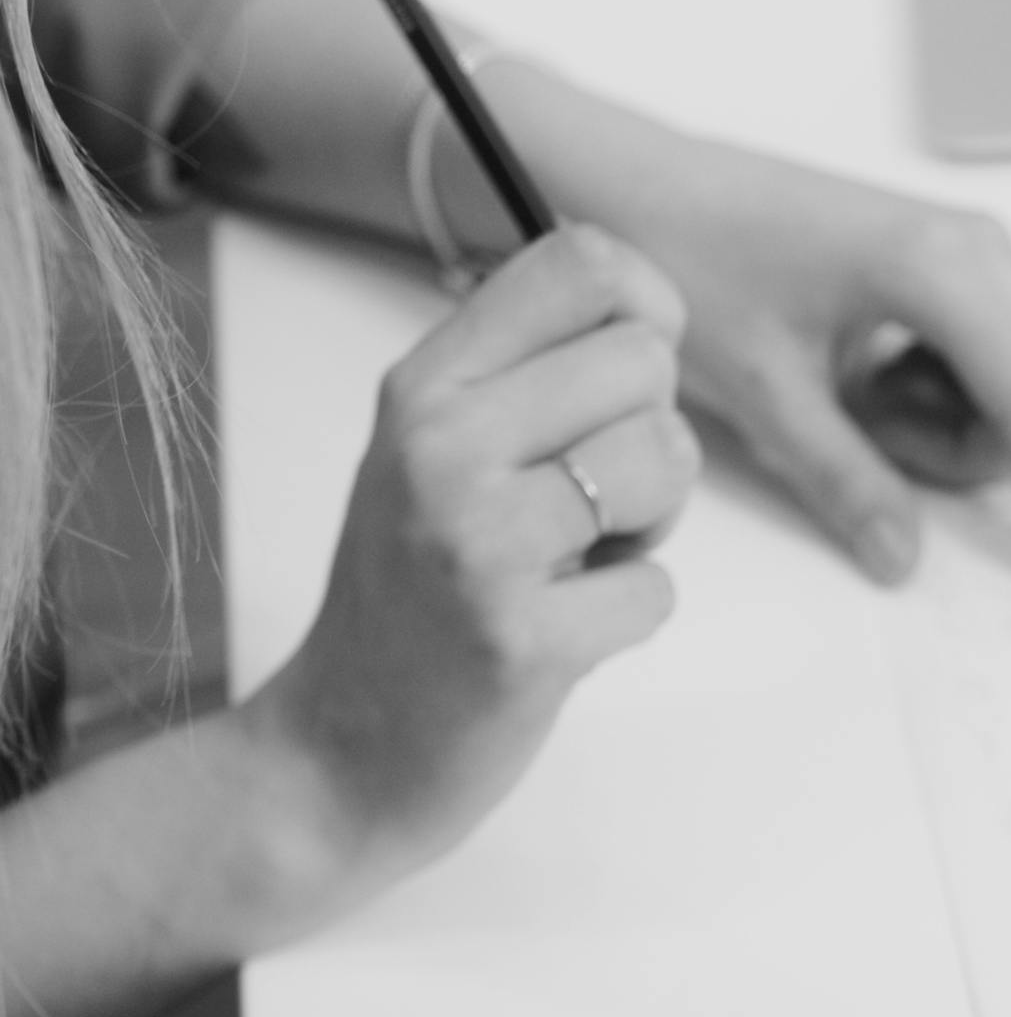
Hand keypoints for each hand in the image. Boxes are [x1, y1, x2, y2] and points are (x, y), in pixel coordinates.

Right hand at [239, 226, 696, 897]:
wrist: (336, 755)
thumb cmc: (412, 596)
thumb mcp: (432, 453)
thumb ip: (523, 375)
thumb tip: (648, 304)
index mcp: (423, 385)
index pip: (583, 261)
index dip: (646, 309)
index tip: (628, 376)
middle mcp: (442, 445)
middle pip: (646, 362)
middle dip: (651, 437)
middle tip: (586, 506)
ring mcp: (477, 543)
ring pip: (669, 461)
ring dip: (651, 526)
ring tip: (573, 564)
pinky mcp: (522, 641)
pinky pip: (659, 589)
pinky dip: (628, 618)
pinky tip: (559, 634)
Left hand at [446, 84, 1010, 591]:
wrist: (644, 184)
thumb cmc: (694, 256)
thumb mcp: (767, 393)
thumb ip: (846, 481)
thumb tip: (904, 557)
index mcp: (943, 267)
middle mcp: (977, 249)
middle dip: (972, 451)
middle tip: (869, 438)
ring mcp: (967, 252)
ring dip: (945, 425)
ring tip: (849, 398)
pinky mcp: (947, 264)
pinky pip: (984, 363)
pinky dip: (934, 396)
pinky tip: (861, 377)